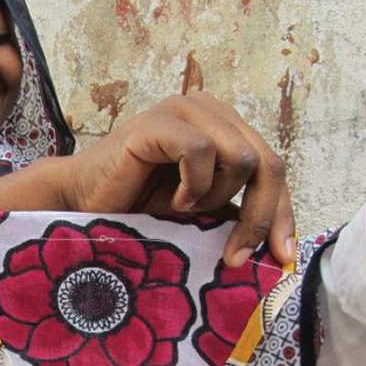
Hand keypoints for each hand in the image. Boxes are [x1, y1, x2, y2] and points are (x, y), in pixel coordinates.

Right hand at [59, 93, 294, 267]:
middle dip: (258, 215)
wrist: (83, 201)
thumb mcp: (202, 211)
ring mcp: (184, 109)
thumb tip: (281, 245)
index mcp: (225, 126)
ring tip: (185, 210)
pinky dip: (193, 185)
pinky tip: (173, 200)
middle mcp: (210, 110)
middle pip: (267, 162)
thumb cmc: (138, 206)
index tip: (282, 256)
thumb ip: (236, 212)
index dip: (282, 213)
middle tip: (234, 255)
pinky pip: (200, 151)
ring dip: (216, 197)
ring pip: (240, 157)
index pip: (274, 166)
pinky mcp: (158, 120)